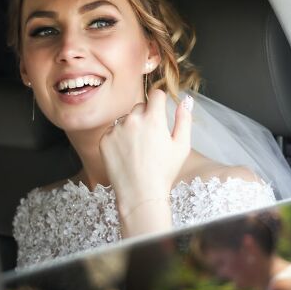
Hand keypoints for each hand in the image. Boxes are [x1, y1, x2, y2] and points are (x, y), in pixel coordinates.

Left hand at [99, 89, 193, 205]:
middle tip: (151, 138)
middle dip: (146, 116)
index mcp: (154, 119)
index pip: (155, 94)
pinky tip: (127, 154)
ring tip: (138, 149)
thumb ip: (184, 119)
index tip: (160, 111)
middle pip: (140, 106)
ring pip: (126, 119)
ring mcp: (116, 129)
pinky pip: (113, 131)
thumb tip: (185, 100)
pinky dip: (119, 138)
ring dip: (131, 127)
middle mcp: (133, 120)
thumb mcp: (182, 146)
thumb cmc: (164, 172)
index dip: (160, 101)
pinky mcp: (104, 140)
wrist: (140, 195)